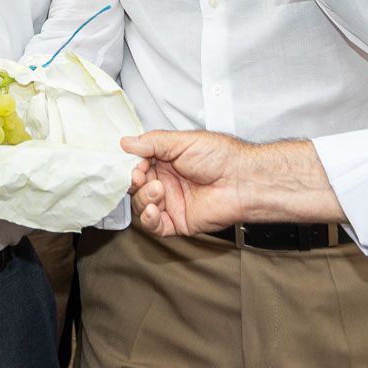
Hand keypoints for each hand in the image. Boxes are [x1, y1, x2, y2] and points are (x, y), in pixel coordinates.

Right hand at [122, 129, 248, 236]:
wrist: (242, 180)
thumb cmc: (220, 157)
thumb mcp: (182, 141)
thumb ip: (152, 142)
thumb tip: (126, 142)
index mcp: (166, 161)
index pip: (138, 164)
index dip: (131, 166)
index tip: (134, 164)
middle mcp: (167, 182)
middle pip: (136, 186)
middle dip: (134, 182)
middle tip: (141, 177)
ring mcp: (171, 202)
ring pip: (142, 205)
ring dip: (143, 198)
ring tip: (157, 190)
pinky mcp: (178, 221)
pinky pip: (155, 226)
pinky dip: (148, 220)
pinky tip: (152, 211)